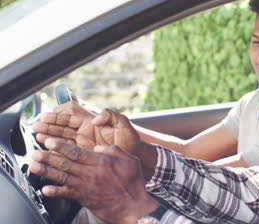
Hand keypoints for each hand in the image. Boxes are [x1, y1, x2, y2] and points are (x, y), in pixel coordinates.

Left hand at [30, 138, 158, 223]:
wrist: (135, 207)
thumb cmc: (134, 184)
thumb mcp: (130, 160)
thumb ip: (114, 150)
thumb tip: (98, 147)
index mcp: (102, 161)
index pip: (76, 151)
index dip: (61, 146)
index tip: (49, 141)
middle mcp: (91, 173)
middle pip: (65, 163)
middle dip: (48, 157)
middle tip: (35, 152)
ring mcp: (86, 186)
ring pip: (62, 177)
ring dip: (46, 171)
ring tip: (34, 166)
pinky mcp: (85, 198)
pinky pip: (67, 194)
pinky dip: (55, 192)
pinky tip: (45, 189)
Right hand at [33, 106, 140, 154]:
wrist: (135, 156)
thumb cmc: (131, 139)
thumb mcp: (124, 124)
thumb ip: (111, 116)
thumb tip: (97, 117)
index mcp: (92, 121)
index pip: (72, 112)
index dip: (60, 112)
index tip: (49, 115)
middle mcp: (85, 130)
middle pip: (62, 124)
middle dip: (49, 124)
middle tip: (36, 125)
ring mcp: (82, 142)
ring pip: (61, 136)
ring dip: (49, 135)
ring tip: (38, 135)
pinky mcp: (83, 153)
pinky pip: (66, 149)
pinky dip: (55, 148)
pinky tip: (46, 148)